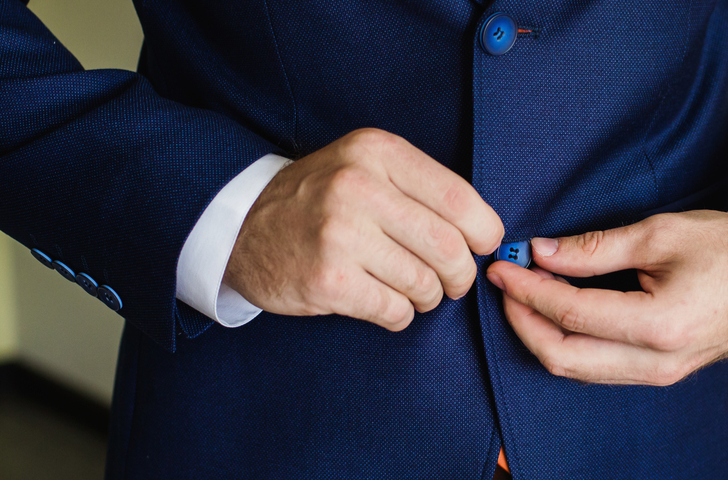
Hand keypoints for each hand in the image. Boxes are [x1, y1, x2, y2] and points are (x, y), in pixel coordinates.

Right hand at [226, 128, 504, 330]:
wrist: (240, 227)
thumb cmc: (319, 200)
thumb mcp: (365, 166)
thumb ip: (421, 187)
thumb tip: (487, 231)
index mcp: (377, 151)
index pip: (459, 199)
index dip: (484, 232)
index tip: (481, 246)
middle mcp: (358, 186)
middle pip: (448, 247)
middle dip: (460, 275)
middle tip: (451, 282)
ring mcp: (340, 233)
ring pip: (424, 284)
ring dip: (427, 298)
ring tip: (410, 290)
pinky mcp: (327, 278)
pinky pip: (394, 311)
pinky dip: (399, 315)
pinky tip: (383, 302)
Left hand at [485, 210, 727, 385]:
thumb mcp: (660, 233)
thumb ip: (595, 248)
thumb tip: (540, 253)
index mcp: (661, 325)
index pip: (572, 315)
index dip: (528, 291)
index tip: (502, 266)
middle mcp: (658, 362)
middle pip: (564, 358)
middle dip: (523, 321)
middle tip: (503, 284)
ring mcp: (660, 375)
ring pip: (578, 371)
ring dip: (541, 335)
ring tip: (521, 294)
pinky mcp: (659, 374)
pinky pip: (598, 370)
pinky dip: (567, 344)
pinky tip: (554, 312)